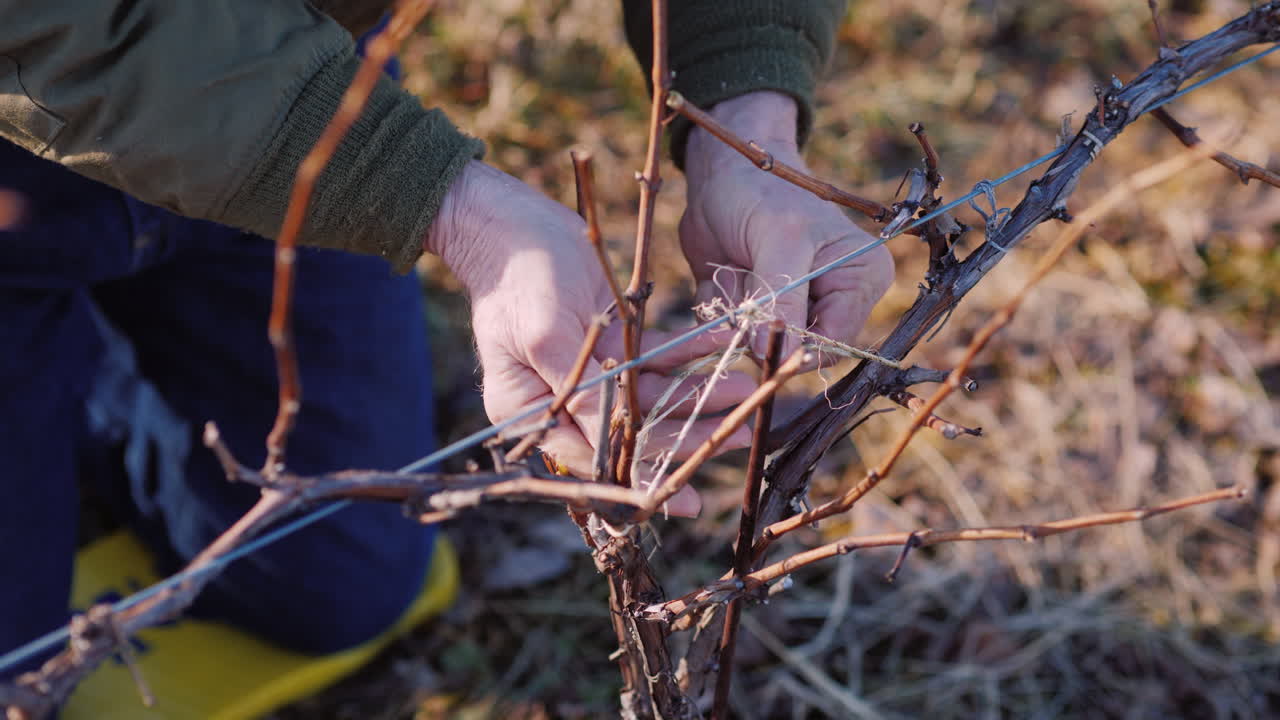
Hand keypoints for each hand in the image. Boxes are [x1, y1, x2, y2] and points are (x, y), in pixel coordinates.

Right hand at [427, 161, 752, 512]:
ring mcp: (588, 373)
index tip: (688, 498)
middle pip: (631, 433)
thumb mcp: (546, 337)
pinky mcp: (610, 342)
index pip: (593, 463)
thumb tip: (614, 448)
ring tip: (745, 386)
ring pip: (652, 395)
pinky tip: (724, 346)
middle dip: (686, 434)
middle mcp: (560, 402)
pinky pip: (656, 355)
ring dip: (698, 392)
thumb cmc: (517, 278)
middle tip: (737, 436)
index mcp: (530, 415)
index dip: (642, 481)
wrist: (509, 222)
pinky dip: (689, 352)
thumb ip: (580, 393)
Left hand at [681, 91, 894, 359]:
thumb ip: (782, 297)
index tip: (757, 330)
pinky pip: (731, 336)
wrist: (722, 174)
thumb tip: (777, 357)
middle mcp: (835, 301)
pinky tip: (722, 271)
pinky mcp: (758, 312)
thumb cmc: (764, 193)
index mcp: (861, 280)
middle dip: (759, 321)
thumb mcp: (780, 239)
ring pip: (759, 345)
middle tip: (744, 271)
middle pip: (796, 349)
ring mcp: (795, 310)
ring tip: (735, 263)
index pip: (835, 342)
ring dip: (735, 309)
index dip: (795, 348)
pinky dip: (717, 308)